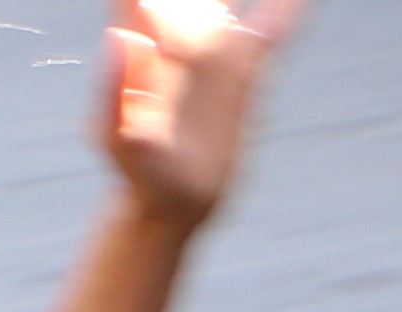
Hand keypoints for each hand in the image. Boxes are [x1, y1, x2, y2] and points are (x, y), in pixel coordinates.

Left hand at [104, 0, 311, 225]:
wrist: (172, 202)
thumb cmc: (134, 172)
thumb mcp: (114, 135)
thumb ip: (110, 88)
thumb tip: (122, 36)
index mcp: (143, 38)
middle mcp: (180, 32)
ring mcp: (215, 45)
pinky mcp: (244, 66)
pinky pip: (275, 24)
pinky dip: (291, 6)